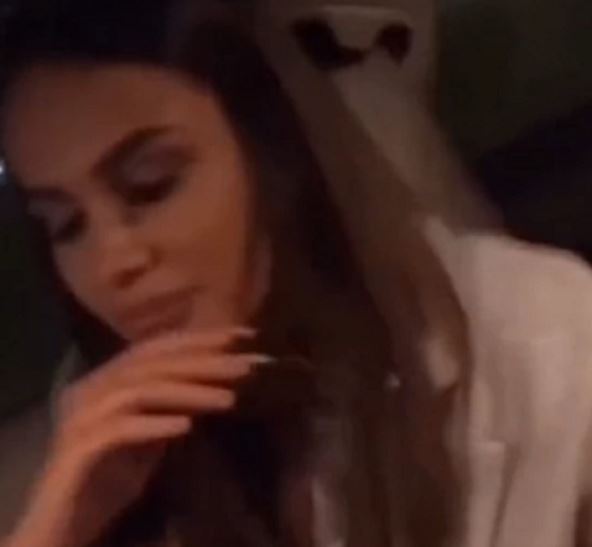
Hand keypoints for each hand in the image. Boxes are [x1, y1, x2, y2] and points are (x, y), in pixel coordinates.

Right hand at [7, 327, 266, 546]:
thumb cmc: (108, 478)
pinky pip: (119, 430)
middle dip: (204, 360)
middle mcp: (90, 389)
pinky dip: (154, 425)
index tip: (244, 335)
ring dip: (189, 392)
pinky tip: (187, 427)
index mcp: (107, 380)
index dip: (201, 339)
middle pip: (153, 363)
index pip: (158, 348)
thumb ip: (172, 406)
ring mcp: (80, 418)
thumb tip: (218, 381)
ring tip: (230, 399)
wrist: (62, 525)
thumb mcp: (150, 436)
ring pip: (140, 390)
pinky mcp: (76, 450)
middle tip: (247, 363)